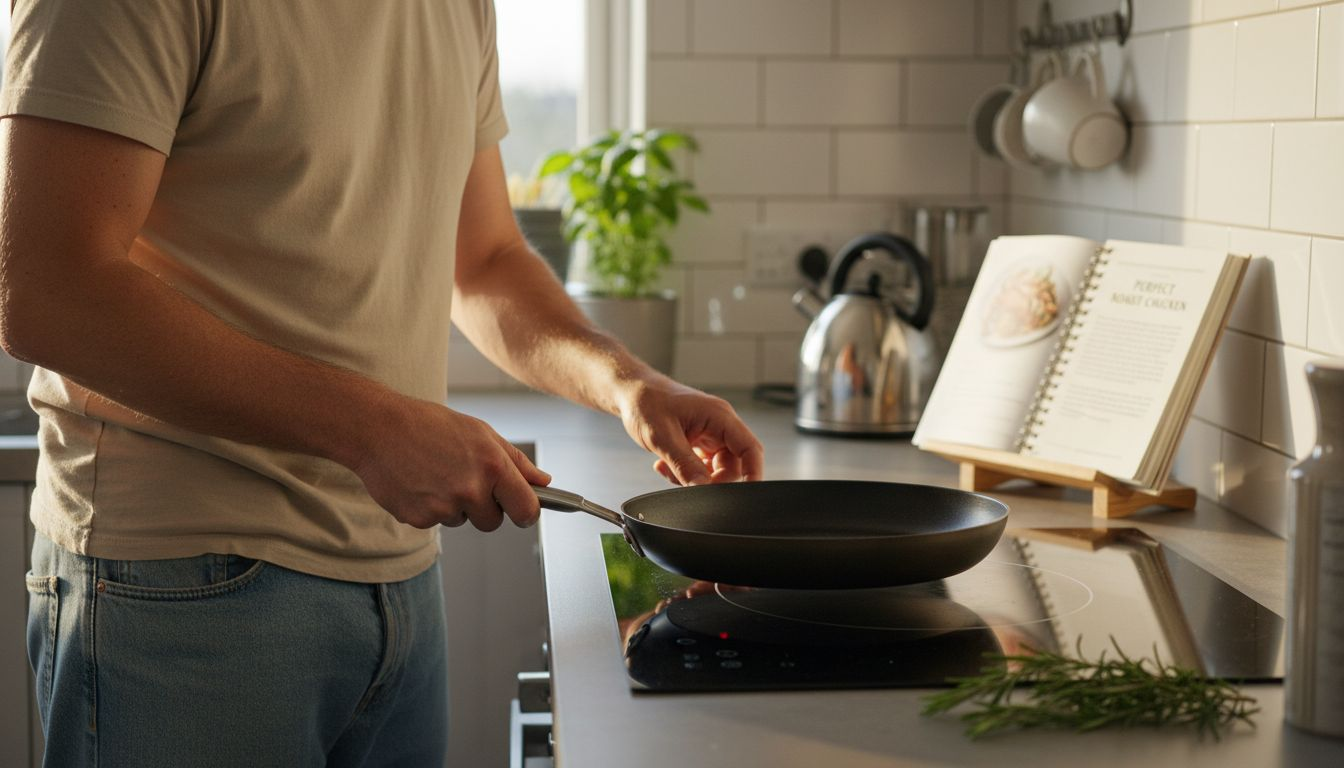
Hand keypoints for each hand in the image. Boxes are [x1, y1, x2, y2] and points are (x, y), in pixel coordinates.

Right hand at [351, 397, 550, 530]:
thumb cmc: (430, 426)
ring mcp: (443, 507)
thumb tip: (543, 482)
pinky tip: (419, 482)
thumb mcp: (481, 433)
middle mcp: (470, 490)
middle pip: (493, 522)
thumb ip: (516, 461)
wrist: (378, 429)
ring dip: (455, 505)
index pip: (527, 509)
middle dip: (485, 507)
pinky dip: (430, 507)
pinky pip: (436, 522)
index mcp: (492, 466)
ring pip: (462, 521)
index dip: (527, 512)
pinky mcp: (419, 519)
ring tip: (436, 473)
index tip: (522, 510)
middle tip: (465, 478)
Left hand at [616, 376, 763, 485]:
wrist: (631, 393)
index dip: (754, 473)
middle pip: (733, 465)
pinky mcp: (698, 442)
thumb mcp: (662, 436)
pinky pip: (701, 466)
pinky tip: (665, 464)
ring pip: (716, 469)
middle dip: (712, 480)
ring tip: (668, 468)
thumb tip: (703, 489)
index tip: (747, 495)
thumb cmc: (646, 402)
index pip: (750, 448)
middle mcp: (719, 425)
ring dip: (694, 477)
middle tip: (687, 483)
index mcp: (719, 416)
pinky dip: (685, 472)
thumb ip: (684, 464)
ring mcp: (709, 434)